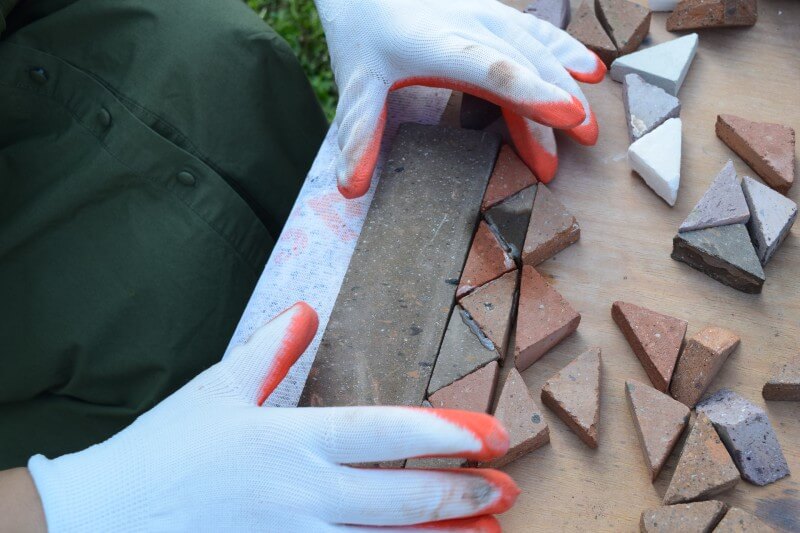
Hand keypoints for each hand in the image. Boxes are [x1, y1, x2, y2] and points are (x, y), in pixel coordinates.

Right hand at [28, 303, 517, 531]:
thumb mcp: (217, 390)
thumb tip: (306, 309)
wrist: (102, 521)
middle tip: (505, 487)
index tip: (491, 434)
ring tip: (489, 532)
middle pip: (399, 496)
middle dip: (460, 494)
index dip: (443, 430)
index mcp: (289, 439)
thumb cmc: (162, 452)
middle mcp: (300, 494)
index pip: (382, 430)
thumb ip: (270, 348)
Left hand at [315, 0, 604, 197]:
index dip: (530, 93)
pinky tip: (590, 72)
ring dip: (566, 84)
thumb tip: (350, 191)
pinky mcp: (495, 14)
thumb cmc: (362, 36)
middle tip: (580, 146)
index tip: (567, 116)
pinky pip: (537, 32)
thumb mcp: (356, 85)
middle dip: (555, 105)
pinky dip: (564, 52)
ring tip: (589, 128)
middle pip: (523, 65)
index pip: (491, 69)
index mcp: (436, 44)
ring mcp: (486, 15)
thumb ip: (359, 136)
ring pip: (537, 47)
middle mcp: (470, 24)